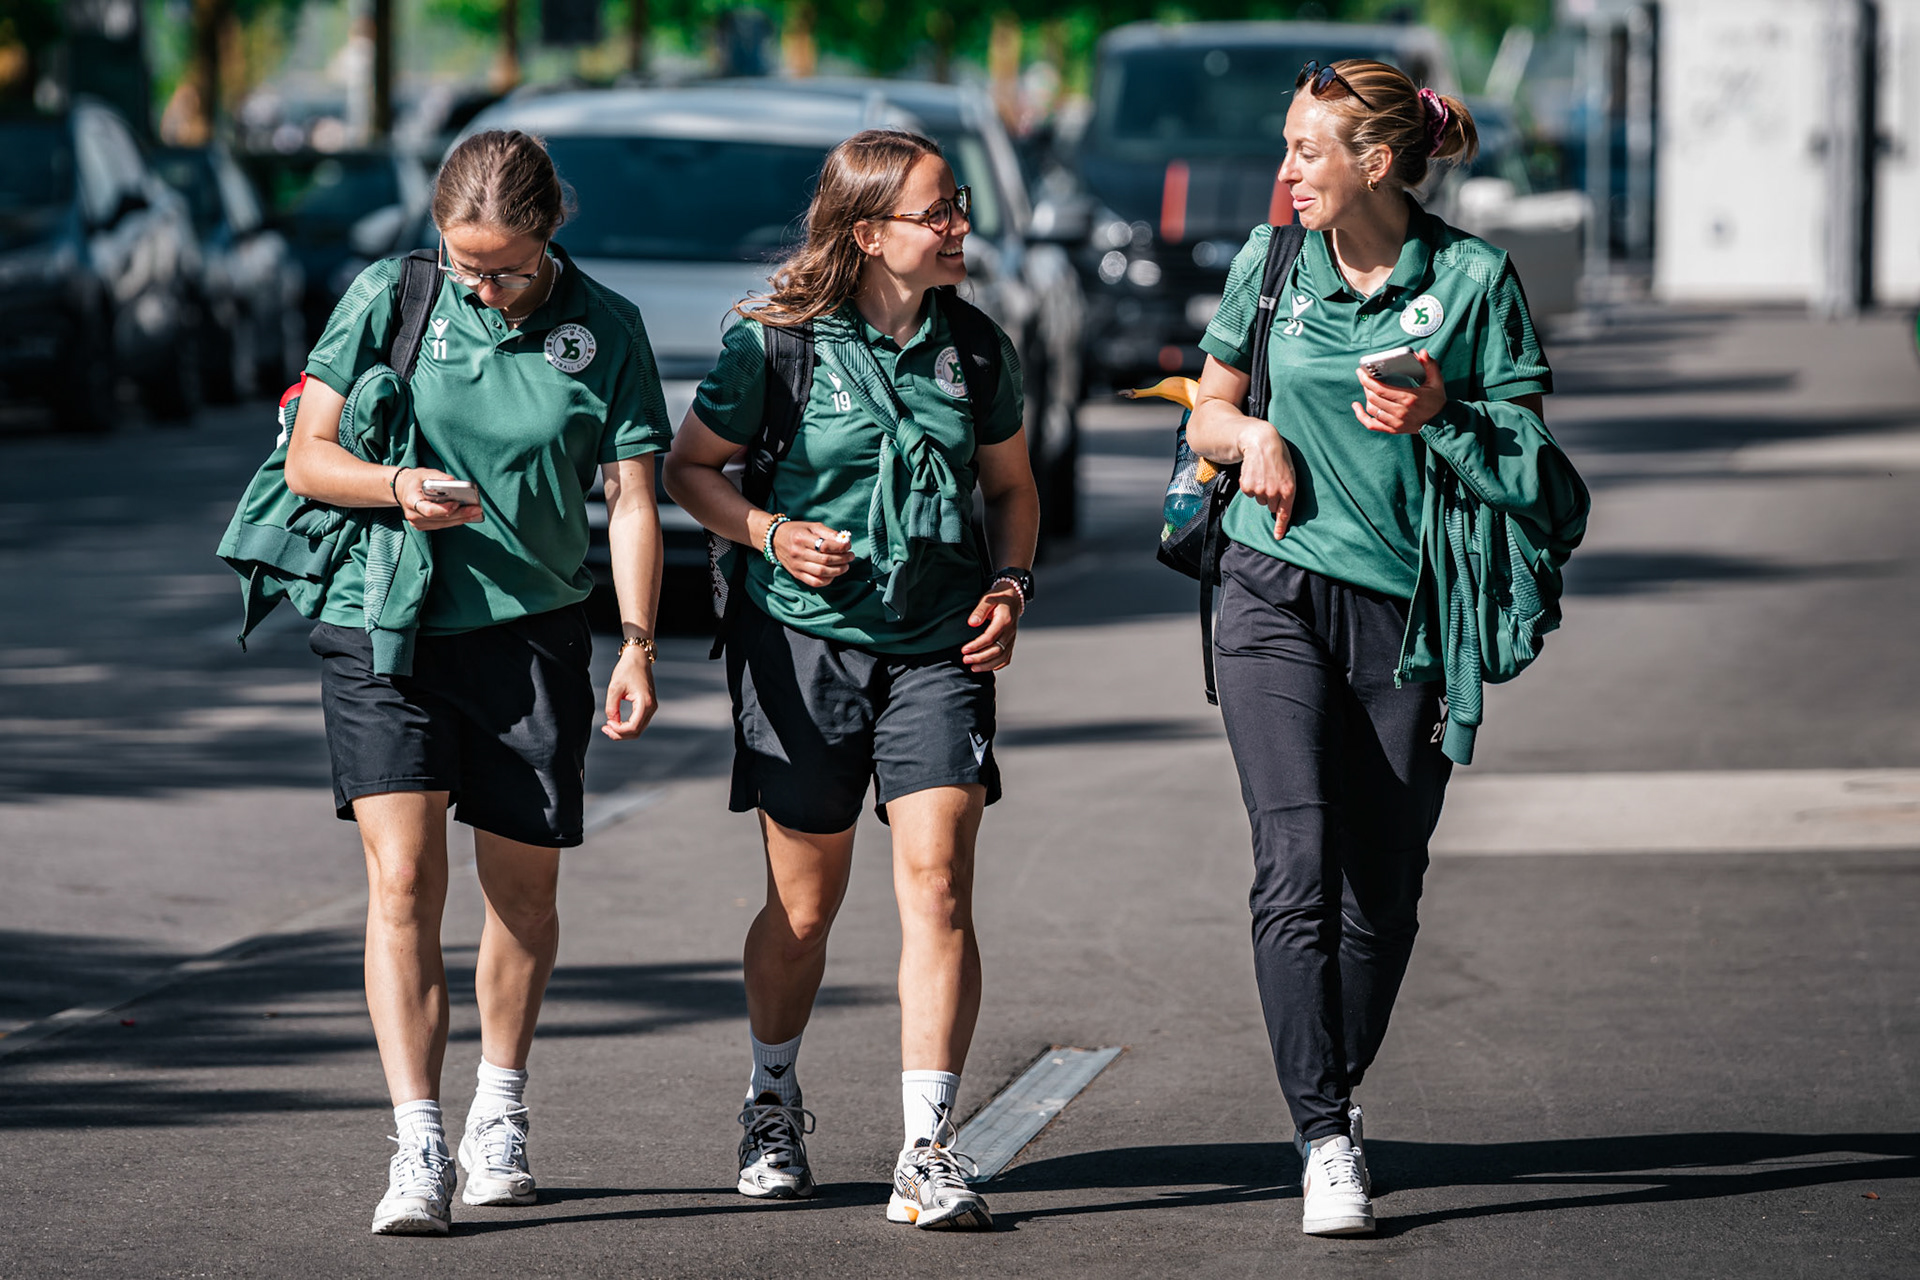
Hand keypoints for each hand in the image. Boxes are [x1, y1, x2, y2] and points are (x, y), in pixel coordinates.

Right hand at [396, 468, 483, 530]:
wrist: (402, 489)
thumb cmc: (415, 480)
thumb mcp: (424, 473)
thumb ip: (438, 476)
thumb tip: (454, 482)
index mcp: (411, 500)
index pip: (430, 510)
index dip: (445, 509)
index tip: (458, 502)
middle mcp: (413, 515)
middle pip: (440, 518)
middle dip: (460, 514)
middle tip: (477, 509)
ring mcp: (417, 523)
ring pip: (443, 524)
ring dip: (461, 519)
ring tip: (476, 512)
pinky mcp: (423, 526)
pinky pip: (442, 525)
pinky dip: (455, 520)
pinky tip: (468, 516)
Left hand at [601, 645, 657, 739]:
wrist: (638, 658)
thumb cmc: (628, 669)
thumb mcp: (614, 687)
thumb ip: (611, 706)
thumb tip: (611, 720)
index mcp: (645, 702)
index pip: (633, 727)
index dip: (618, 730)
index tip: (607, 723)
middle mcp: (651, 707)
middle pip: (637, 732)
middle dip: (620, 734)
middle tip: (605, 729)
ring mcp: (651, 707)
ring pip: (638, 729)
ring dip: (623, 732)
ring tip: (609, 727)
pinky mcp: (648, 706)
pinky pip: (639, 722)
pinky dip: (627, 726)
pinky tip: (616, 723)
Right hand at [769, 518, 854, 588]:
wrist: (775, 539)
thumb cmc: (797, 531)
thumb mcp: (811, 526)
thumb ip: (828, 533)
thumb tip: (845, 541)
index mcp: (801, 538)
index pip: (824, 546)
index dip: (840, 547)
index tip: (848, 545)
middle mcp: (798, 553)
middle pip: (825, 560)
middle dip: (842, 559)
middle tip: (851, 556)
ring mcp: (796, 565)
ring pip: (821, 572)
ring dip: (838, 571)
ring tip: (846, 566)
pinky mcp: (796, 574)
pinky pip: (814, 582)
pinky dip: (827, 580)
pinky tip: (833, 574)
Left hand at [961, 583, 1022, 671]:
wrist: (1013, 598)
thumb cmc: (998, 597)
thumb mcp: (988, 598)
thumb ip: (980, 610)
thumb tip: (972, 622)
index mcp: (1004, 620)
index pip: (990, 637)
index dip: (976, 645)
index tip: (964, 650)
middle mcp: (1010, 632)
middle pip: (997, 650)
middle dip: (980, 658)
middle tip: (966, 660)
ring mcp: (1012, 638)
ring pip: (1002, 657)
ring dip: (988, 665)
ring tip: (973, 668)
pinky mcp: (1011, 642)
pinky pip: (1007, 657)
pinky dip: (998, 665)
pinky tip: (986, 667)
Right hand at [1236, 422, 1296, 539]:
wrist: (1262, 442)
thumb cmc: (1278, 456)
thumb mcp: (1290, 472)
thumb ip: (1287, 491)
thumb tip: (1279, 508)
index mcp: (1289, 490)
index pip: (1285, 513)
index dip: (1281, 527)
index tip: (1277, 537)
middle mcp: (1274, 493)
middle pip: (1271, 506)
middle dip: (1271, 497)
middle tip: (1271, 480)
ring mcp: (1260, 490)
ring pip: (1259, 499)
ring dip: (1260, 490)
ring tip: (1263, 474)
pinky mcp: (1247, 487)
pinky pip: (1248, 493)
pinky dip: (1250, 485)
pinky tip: (1254, 473)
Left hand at [1353, 349, 1446, 435]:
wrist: (1441, 423)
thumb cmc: (1437, 401)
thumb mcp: (1436, 381)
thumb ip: (1430, 365)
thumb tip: (1423, 353)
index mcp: (1408, 398)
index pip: (1380, 389)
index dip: (1368, 380)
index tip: (1361, 372)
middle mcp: (1400, 412)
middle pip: (1373, 398)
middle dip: (1365, 385)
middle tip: (1363, 376)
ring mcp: (1395, 422)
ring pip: (1372, 409)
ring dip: (1366, 397)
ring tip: (1366, 388)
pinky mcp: (1393, 430)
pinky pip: (1372, 425)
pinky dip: (1361, 416)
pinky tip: (1357, 407)